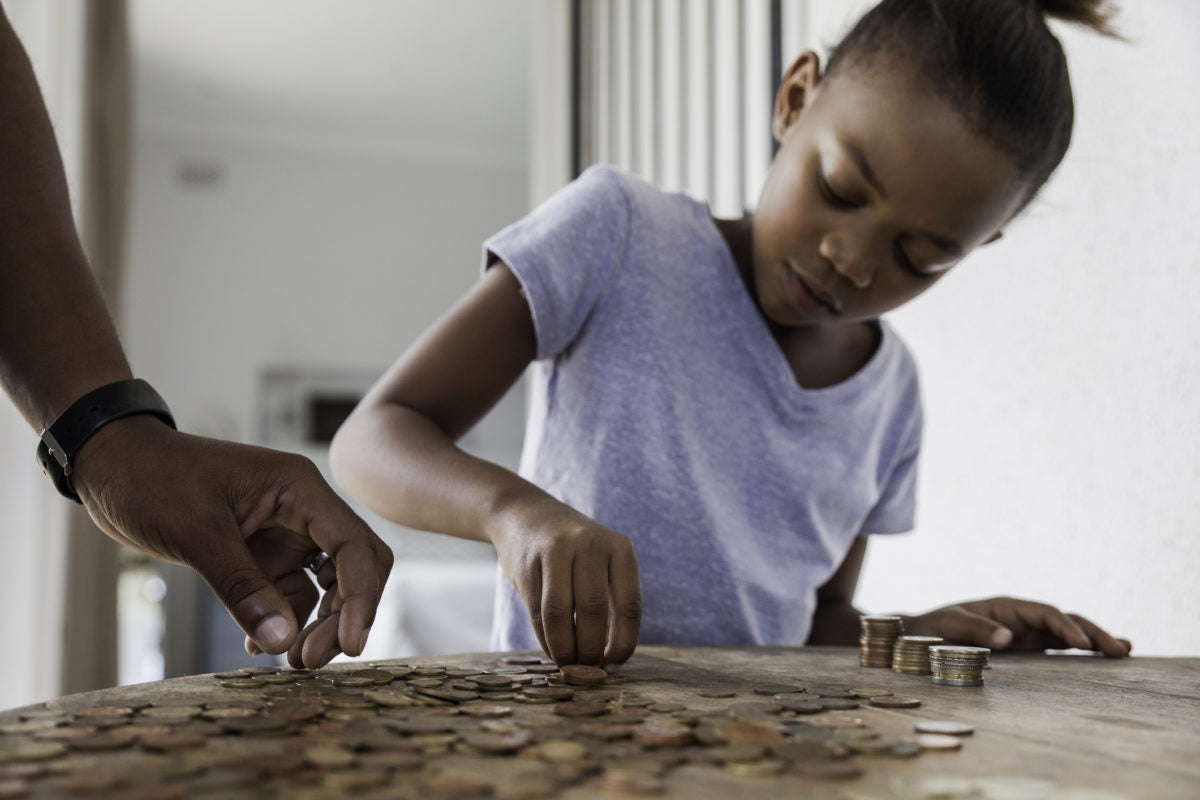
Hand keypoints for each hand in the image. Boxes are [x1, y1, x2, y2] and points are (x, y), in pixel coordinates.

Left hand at [70, 415, 392, 667]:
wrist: (114, 466)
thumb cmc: (153, 479)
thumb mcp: (197, 533)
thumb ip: (242, 587)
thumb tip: (283, 641)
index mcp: (300, 489)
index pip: (353, 545)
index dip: (362, 595)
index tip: (351, 644)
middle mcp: (304, 510)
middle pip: (352, 568)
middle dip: (343, 616)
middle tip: (311, 661)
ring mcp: (286, 532)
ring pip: (326, 586)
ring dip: (316, 624)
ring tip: (291, 661)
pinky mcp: (264, 552)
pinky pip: (291, 592)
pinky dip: (283, 620)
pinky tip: (258, 643)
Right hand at [490, 499, 641, 668]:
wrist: (524, 514)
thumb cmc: (572, 550)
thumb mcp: (601, 560)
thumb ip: (609, 599)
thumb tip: (610, 661)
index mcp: (620, 548)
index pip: (630, 605)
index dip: (624, 642)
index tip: (614, 665)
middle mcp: (590, 544)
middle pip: (594, 610)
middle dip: (590, 649)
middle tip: (587, 670)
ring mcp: (556, 550)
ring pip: (561, 613)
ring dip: (565, 648)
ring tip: (568, 666)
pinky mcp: (527, 563)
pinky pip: (537, 611)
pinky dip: (546, 639)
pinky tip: (552, 650)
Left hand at [905, 596, 1131, 656]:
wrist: (920, 636)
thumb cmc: (934, 627)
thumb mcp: (950, 624)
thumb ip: (977, 630)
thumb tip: (1009, 638)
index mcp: (1007, 607)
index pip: (1045, 614)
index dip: (1065, 627)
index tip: (1082, 644)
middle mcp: (1021, 618)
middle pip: (1064, 620)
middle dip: (1092, 632)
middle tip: (1121, 649)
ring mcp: (1026, 632)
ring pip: (1067, 633)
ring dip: (1094, 640)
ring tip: (1124, 650)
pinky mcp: (1026, 648)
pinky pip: (1057, 647)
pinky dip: (1080, 651)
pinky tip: (1101, 658)